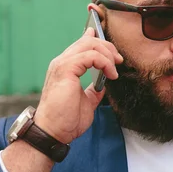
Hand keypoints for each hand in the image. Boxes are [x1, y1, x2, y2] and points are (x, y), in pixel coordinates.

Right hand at [33, 28, 122, 143]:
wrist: (54, 132)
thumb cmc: (66, 120)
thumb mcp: (86, 101)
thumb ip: (94, 90)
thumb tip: (103, 83)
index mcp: (65, 68)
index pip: (80, 45)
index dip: (96, 39)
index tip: (112, 49)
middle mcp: (62, 63)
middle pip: (88, 42)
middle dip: (107, 48)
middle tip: (118, 61)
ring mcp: (62, 64)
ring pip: (90, 45)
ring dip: (108, 55)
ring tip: (114, 70)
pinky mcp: (66, 69)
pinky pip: (91, 56)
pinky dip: (104, 62)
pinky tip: (110, 75)